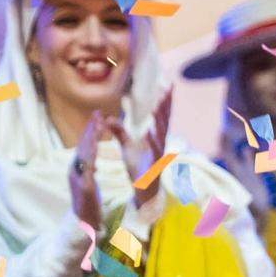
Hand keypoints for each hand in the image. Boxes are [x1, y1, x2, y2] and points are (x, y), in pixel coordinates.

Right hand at [69, 112, 104, 230]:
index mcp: (78, 168)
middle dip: (90, 128)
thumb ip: (90, 170)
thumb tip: (92, 161)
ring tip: (97, 125)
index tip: (97, 117)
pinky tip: (96, 146)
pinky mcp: (84, 186)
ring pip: (84, 153)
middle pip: (83, 145)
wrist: (84, 222)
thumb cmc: (88, 202)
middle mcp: (75, 170)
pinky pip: (88, 167)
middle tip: (97, 113)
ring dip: (90, 138)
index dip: (90, 130)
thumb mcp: (89, 182)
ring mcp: (79, 177)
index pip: (84, 145)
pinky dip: (91, 155)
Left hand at [119, 89, 174, 205]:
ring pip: (162, 132)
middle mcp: (160, 142)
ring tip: (158, 105)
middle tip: (168, 88)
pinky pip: (155, 150)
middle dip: (166, 104)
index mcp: (155, 137)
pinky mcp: (155, 163)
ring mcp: (159, 152)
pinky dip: (153, 140)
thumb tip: (108, 118)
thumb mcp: (126, 147)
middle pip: (165, 120)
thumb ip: (119, 132)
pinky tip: (150, 131)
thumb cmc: (138, 168)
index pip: (161, 116)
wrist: (144, 191)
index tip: (167, 85)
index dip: (165, 101)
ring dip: (160, 119)